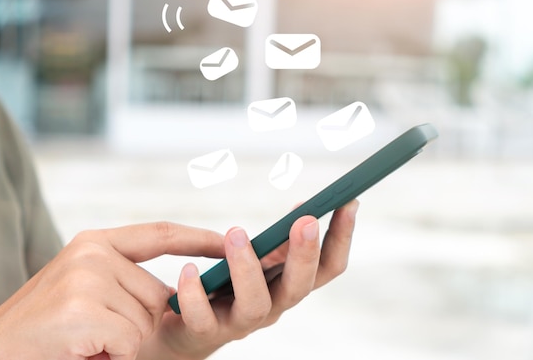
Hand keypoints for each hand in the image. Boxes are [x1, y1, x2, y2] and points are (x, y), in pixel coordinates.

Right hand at [0, 223, 223, 359]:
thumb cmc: (42, 328)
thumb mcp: (82, 289)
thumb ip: (122, 279)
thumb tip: (175, 292)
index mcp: (94, 242)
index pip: (160, 233)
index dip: (197, 237)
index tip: (227, 239)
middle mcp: (92, 252)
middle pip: (157, 292)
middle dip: (140, 323)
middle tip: (97, 335)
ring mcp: (87, 278)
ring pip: (145, 322)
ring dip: (123, 343)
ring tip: (85, 342)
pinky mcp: (83, 310)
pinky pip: (130, 341)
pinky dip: (114, 356)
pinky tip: (84, 351)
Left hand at [142, 200, 358, 359]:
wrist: (182, 329)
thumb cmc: (222, 286)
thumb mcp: (255, 258)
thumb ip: (277, 243)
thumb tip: (303, 211)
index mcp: (287, 285)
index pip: (327, 267)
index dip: (342, 237)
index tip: (349, 201)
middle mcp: (271, 306)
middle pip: (300, 288)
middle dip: (306, 254)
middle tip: (307, 220)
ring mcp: (240, 322)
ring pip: (255, 304)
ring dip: (248, 267)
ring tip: (236, 233)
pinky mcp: (204, 332)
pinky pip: (203, 317)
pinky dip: (195, 293)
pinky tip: (189, 269)